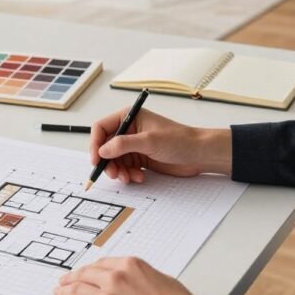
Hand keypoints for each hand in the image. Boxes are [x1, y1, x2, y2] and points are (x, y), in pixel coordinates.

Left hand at [55, 257, 202, 294]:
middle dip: (72, 278)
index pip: (101, 265)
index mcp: (130, 265)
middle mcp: (115, 278)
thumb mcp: (162, 279)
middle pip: (86, 276)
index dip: (89, 270)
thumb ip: (143, 277)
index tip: (83, 273)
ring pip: (77, 291)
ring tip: (59, 294)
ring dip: (65, 292)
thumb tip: (136, 282)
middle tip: (64, 282)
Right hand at [90, 108, 231, 184]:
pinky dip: (128, 175)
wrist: (198, 154)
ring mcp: (134, 145)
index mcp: (129, 117)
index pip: (101, 128)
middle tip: (114, 174)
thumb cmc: (179, 140)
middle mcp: (129, 130)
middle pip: (105, 147)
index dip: (95, 143)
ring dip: (118, 171)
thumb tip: (103, 150)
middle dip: (107, 162)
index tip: (96, 160)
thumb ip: (123, 144)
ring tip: (129, 177)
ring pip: (114, 160)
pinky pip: (125, 168)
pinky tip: (139, 177)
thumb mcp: (149, 141)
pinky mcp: (140, 158)